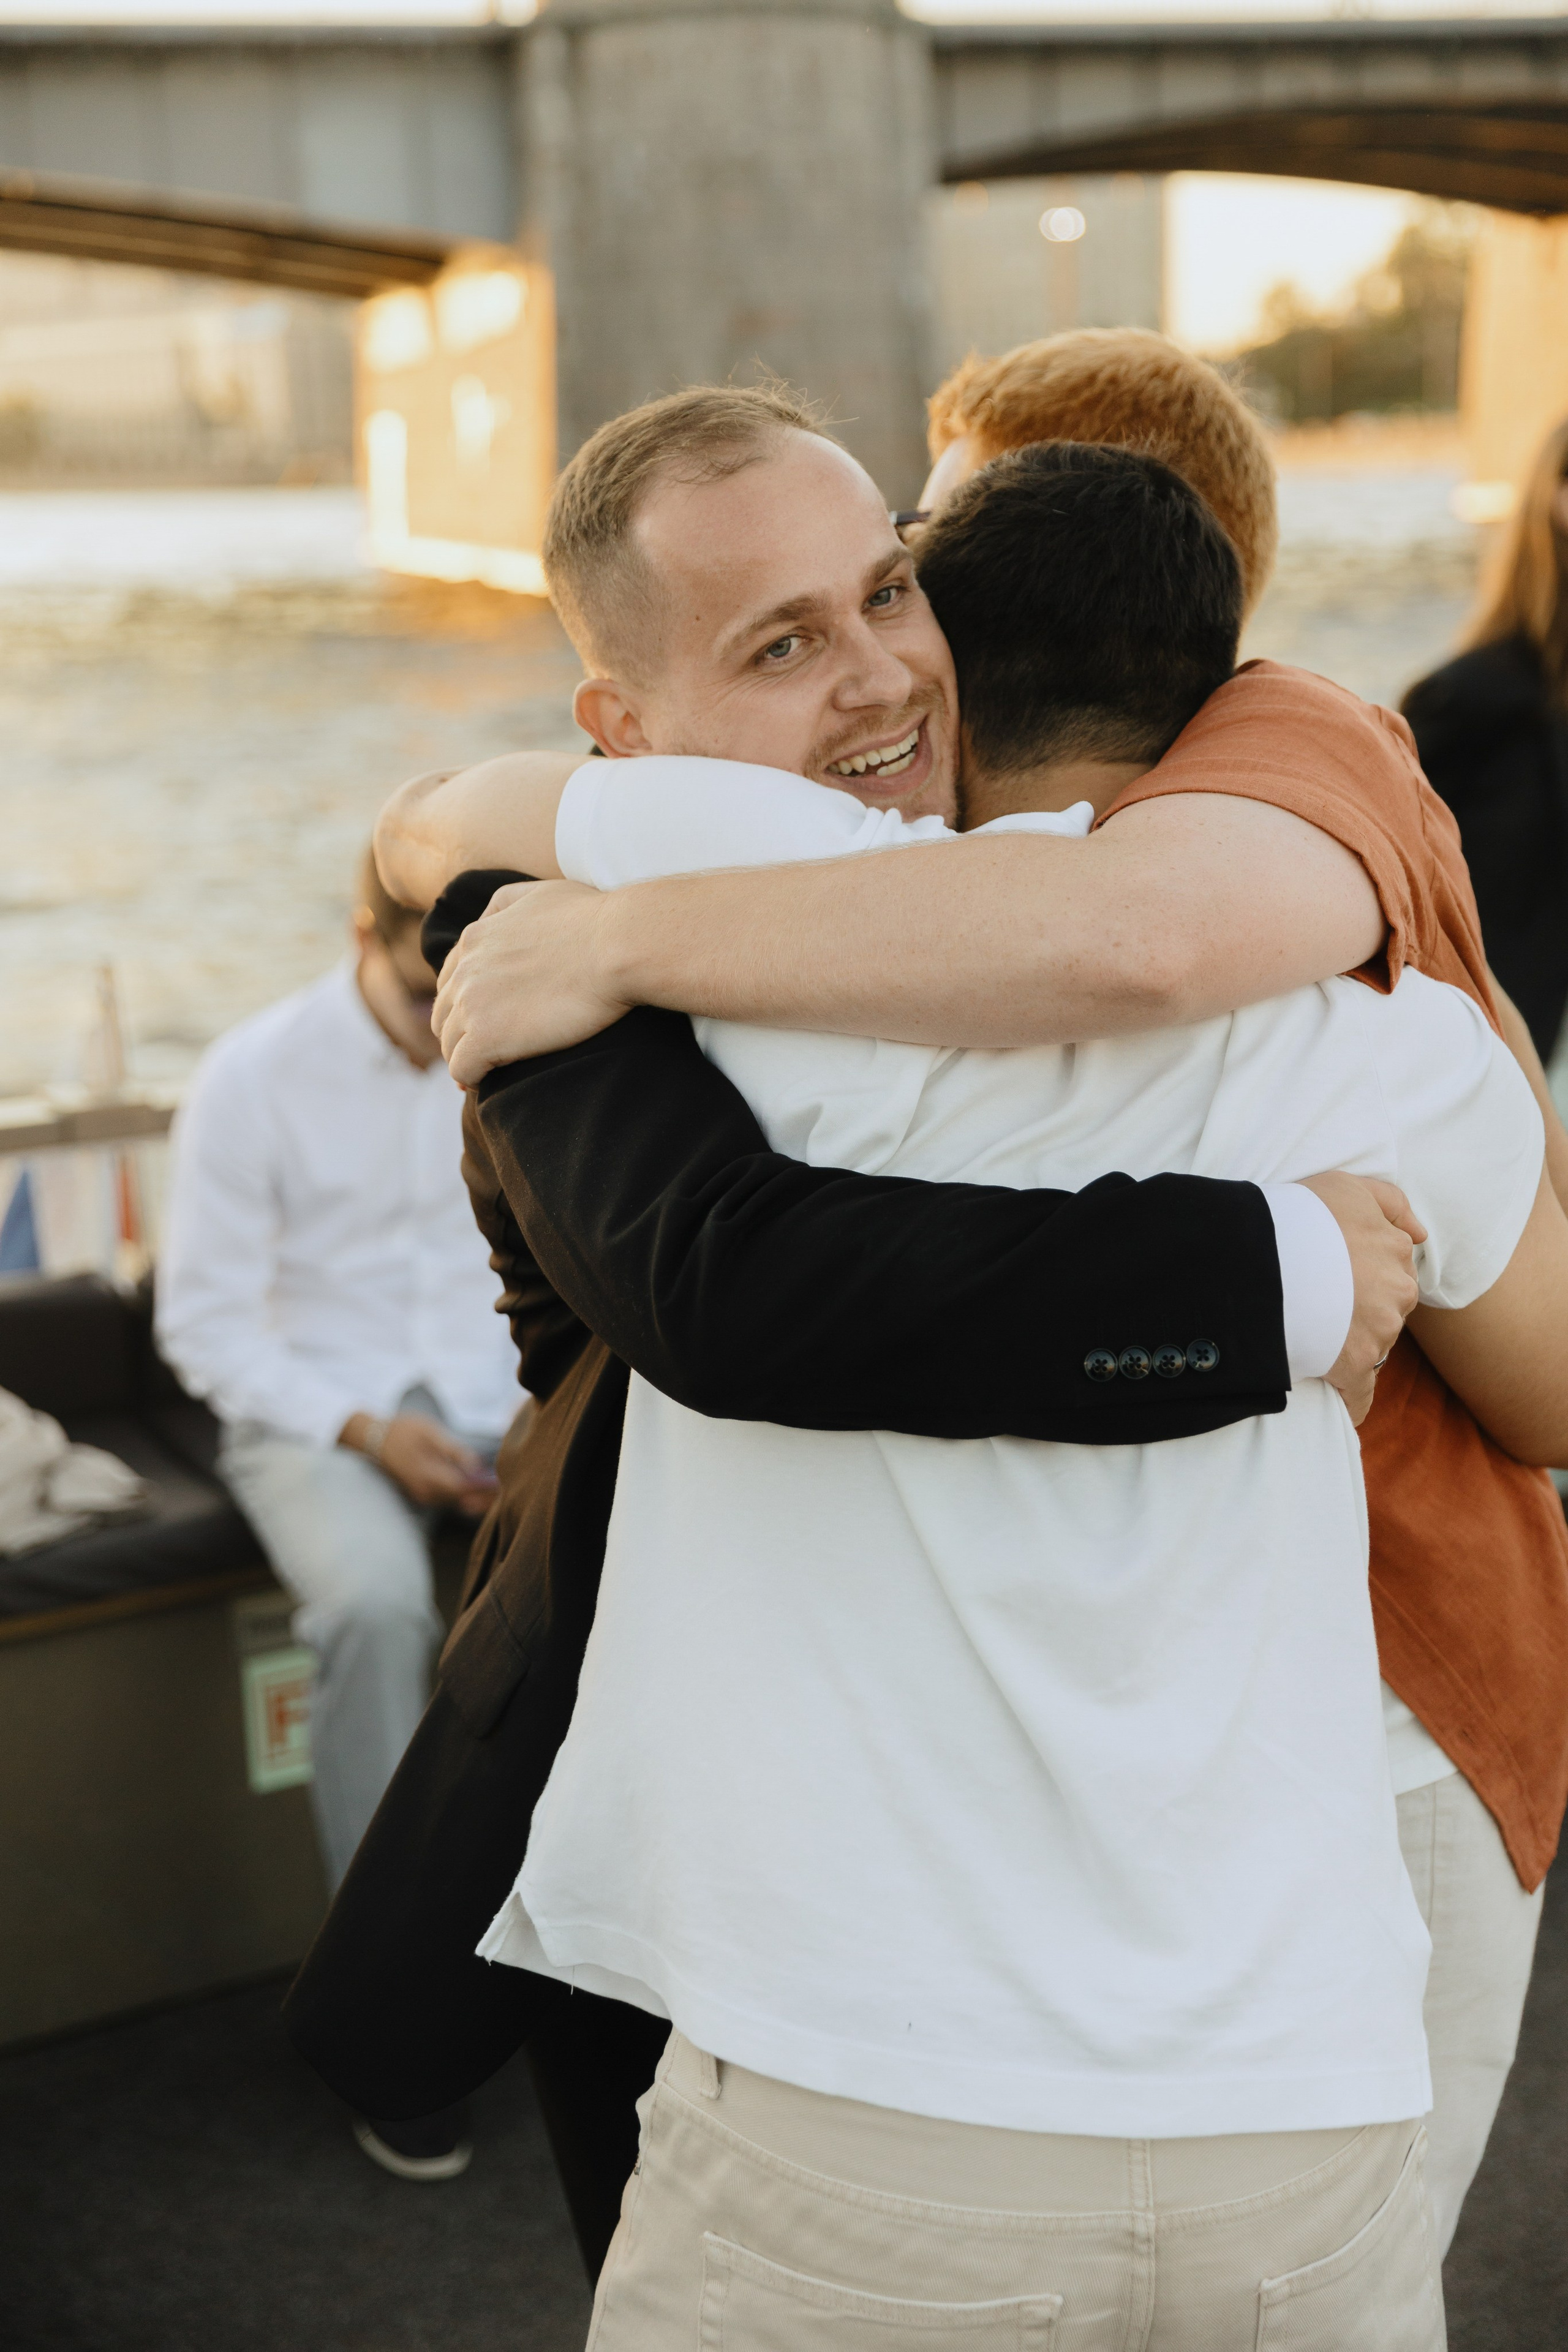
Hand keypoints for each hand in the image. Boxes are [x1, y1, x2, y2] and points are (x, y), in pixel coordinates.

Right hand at [340, 1411, 497, 1514]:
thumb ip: (454, 1451)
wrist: (373, 1439)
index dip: (486, 1488)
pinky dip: (466, 1496)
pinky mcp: (423, 1494)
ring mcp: (423, 1496)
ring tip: (500, 1490)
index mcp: (428, 1476)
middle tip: (510, 1489)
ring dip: (478, 1498)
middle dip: (486, 1496)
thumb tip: (477, 1467)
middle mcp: (426, 1492)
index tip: (505, 1483)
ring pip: (457, 1502)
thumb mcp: (430, 1432)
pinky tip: (480, 1489)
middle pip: (463, 1500)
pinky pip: (449, 1499)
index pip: (465, 1489)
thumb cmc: (403, 1430)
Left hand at [434, 879, 631, 1086]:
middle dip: (459, 1032)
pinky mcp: (487, 1037)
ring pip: (448, 1044)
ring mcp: (473, 1005)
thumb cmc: (593, 919)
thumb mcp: (538, 892)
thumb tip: (487, 918)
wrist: (617, 946)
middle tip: (486, 1050)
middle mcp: (466, 970)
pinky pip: (461, 1068)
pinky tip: (489, 1081)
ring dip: (466, 1057)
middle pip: (443, 1014)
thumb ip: (505, 904)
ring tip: (490, 1070)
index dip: (465, 1003)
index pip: (450, 980)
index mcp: (476, 938)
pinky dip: (471, 1078)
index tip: (487, 1019)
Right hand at [1299, 1173, 1425, 1424]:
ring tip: (1314, 1337)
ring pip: (1375, 1345)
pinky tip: (1340, 1401)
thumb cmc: (1301, 1217)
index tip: (1335, 1277)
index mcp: (1396, 1251)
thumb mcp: (1349, 1187)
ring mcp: (1379, 1331)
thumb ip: (1391, 1203)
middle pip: (1388, 1309)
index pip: (1392, 1269)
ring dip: (1352, 1346)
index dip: (1362, 1274)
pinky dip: (1353, 1399)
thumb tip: (1422, 1234)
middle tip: (1321, 1305)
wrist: (1266, 1258)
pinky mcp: (1354, 1366)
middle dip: (1363, 1311)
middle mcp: (1397, 1291)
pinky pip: (1361, 1394)